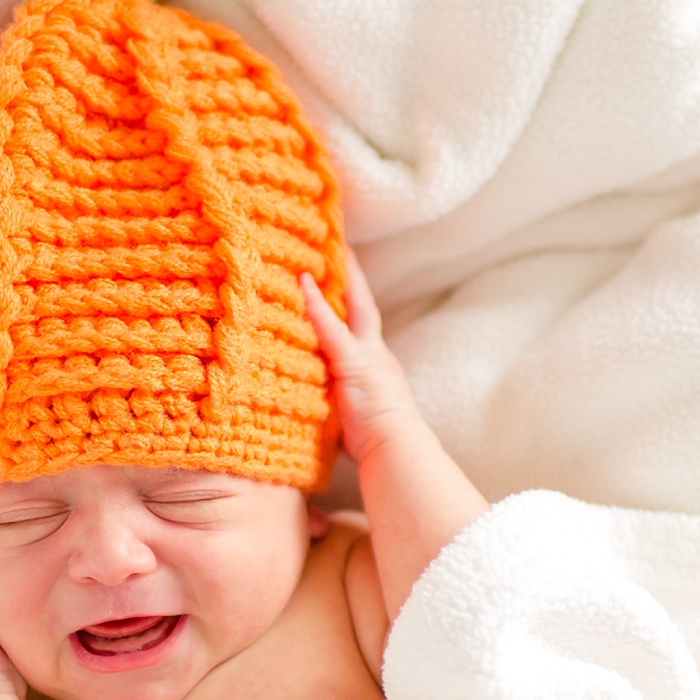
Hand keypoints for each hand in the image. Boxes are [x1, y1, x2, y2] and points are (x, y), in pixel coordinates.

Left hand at [299, 249, 488, 629]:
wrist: (401, 462)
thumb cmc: (384, 458)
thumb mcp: (357, 430)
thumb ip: (344, 424)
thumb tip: (325, 454)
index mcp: (374, 369)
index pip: (357, 324)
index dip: (345, 297)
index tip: (331, 269)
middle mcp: (372, 355)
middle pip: (356, 302)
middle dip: (342, 271)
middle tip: (326, 237)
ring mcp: (363, 356)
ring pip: (343, 305)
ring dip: (326, 276)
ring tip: (309, 245)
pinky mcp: (352, 364)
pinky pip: (329, 327)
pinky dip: (314, 305)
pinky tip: (298, 281)